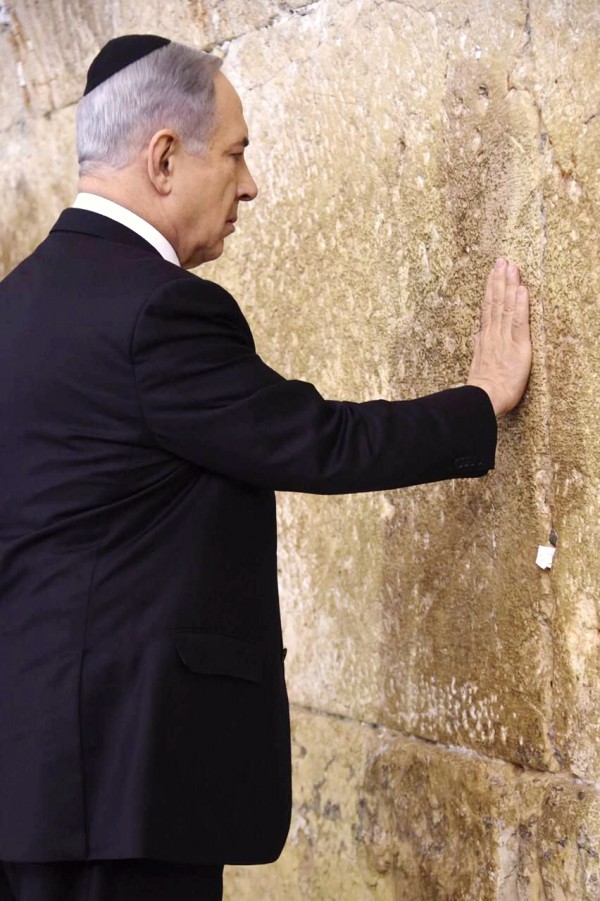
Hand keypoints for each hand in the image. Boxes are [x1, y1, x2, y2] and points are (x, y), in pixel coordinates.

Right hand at [467, 258, 531, 416]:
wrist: (483, 400)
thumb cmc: (482, 390)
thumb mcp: (478, 364)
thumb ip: (479, 347)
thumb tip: (477, 335)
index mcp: (485, 339)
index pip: (489, 309)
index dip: (491, 290)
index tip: (493, 273)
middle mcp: (493, 335)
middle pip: (496, 303)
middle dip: (499, 280)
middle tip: (502, 261)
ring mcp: (504, 339)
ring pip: (505, 307)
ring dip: (508, 286)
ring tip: (510, 267)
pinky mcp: (517, 347)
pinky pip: (518, 322)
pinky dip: (519, 305)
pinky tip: (521, 290)